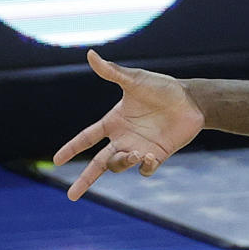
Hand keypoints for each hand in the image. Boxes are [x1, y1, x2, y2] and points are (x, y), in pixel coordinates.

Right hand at [53, 50, 204, 200]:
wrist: (192, 100)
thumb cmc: (163, 88)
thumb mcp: (135, 80)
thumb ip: (112, 72)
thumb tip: (90, 54)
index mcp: (114, 122)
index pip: (86, 138)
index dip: (72, 149)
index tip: (56, 161)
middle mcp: (123, 138)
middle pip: (98, 163)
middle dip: (85, 180)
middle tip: (72, 196)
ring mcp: (139, 148)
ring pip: (120, 166)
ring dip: (123, 162)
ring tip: (136, 153)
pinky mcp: (157, 155)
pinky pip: (144, 170)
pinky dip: (143, 167)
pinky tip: (148, 157)